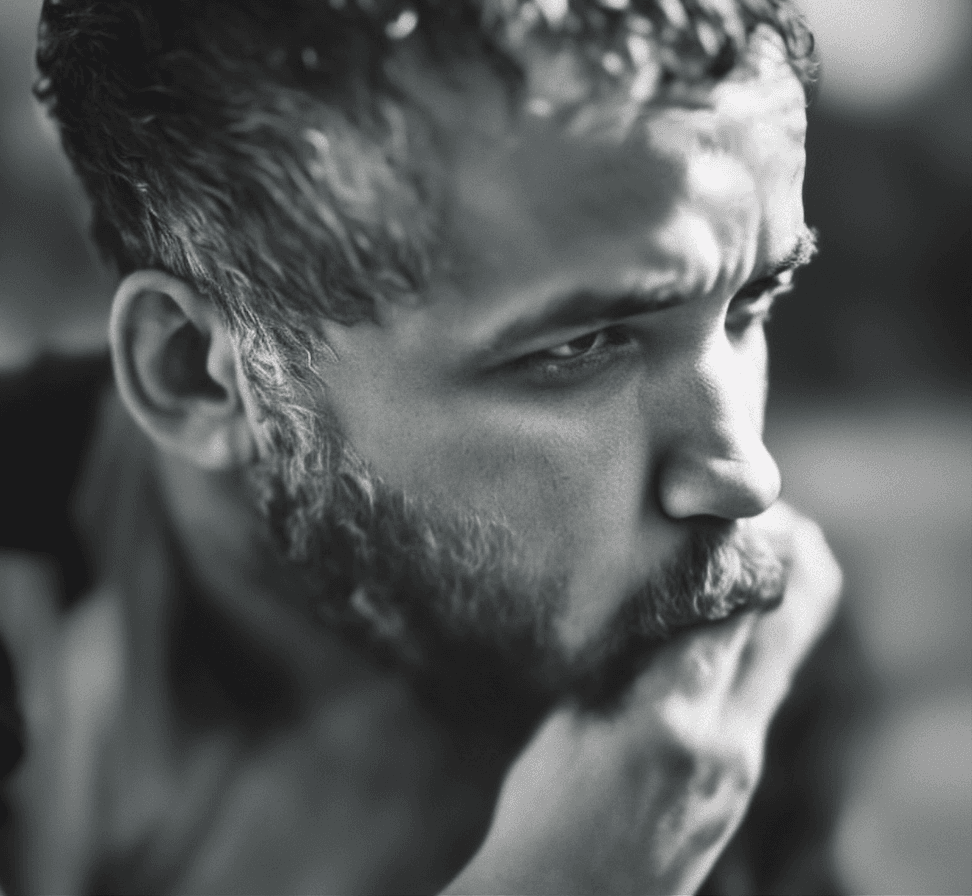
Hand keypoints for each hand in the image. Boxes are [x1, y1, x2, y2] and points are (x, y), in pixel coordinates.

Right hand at [444, 504, 840, 894]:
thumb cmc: (543, 814)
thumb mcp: (573, 722)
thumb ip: (625, 664)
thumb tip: (658, 604)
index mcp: (667, 715)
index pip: (728, 611)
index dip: (740, 556)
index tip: (741, 516)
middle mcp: (722, 741)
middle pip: (778, 638)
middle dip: (794, 576)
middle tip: (792, 528)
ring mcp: (738, 772)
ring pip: (776, 671)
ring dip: (781, 617)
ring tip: (780, 566)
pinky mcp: (737, 792)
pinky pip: (759, 707)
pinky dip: (760, 660)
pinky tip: (737, 640)